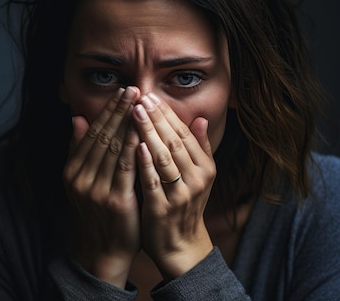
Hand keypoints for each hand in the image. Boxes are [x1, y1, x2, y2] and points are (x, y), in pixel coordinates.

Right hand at [63, 87, 141, 287]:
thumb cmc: (97, 213)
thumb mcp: (81, 181)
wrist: (102, 251)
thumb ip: (78, 151)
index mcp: (72, 171)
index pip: (92, 133)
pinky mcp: (116, 201)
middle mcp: (81, 178)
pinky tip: (144, 132)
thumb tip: (77, 119)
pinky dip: (135, 148)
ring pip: (115, 148)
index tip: (121, 91)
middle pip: (103, 136)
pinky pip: (127, 168)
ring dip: (128, 123)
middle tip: (133, 88)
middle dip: (119, 111)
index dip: (107, 110)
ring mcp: (97, 190)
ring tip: (141, 103)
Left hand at [131, 92, 214, 279]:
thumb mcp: (198, 177)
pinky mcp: (162, 209)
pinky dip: (145, 163)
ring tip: (135, 112)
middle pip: (174, 141)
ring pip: (164, 157)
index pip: (185, 133)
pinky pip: (153, 182)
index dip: (168, 113)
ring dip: (149, 133)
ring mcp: (180, 195)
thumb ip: (198, 148)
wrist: (180, 246)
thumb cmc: (183, 205)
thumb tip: (200, 118)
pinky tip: (135, 146)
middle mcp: (196, 179)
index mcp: (204, 168)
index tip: (151, 95)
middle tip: (140, 96)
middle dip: (157, 117)